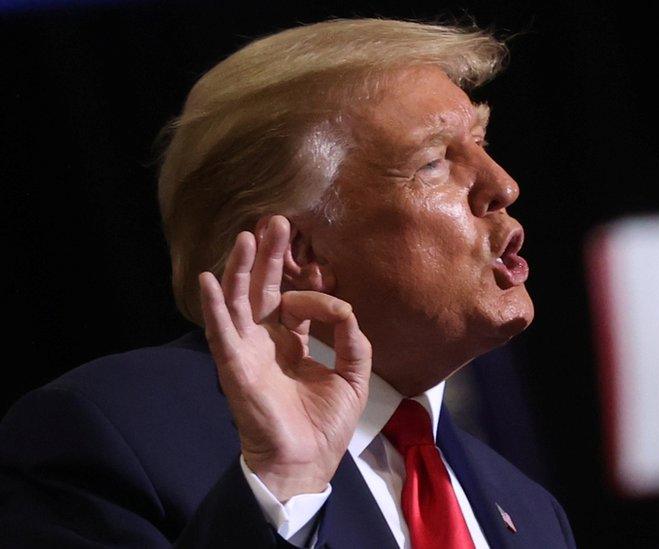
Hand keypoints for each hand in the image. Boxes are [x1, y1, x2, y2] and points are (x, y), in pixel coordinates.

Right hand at [198, 215, 370, 501]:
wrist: (306, 462)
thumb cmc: (326, 425)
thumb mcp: (353, 376)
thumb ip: (352, 340)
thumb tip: (345, 308)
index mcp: (291, 344)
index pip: (295, 302)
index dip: (310, 285)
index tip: (326, 274)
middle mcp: (265, 342)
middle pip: (263, 290)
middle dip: (270, 256)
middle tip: (276, 221)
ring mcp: (247, 352)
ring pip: (239, 301)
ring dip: (241, 268)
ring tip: (247, 236)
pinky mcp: (234, 366)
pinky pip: (221, 331)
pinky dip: (213, 305)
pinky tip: (209, 278)